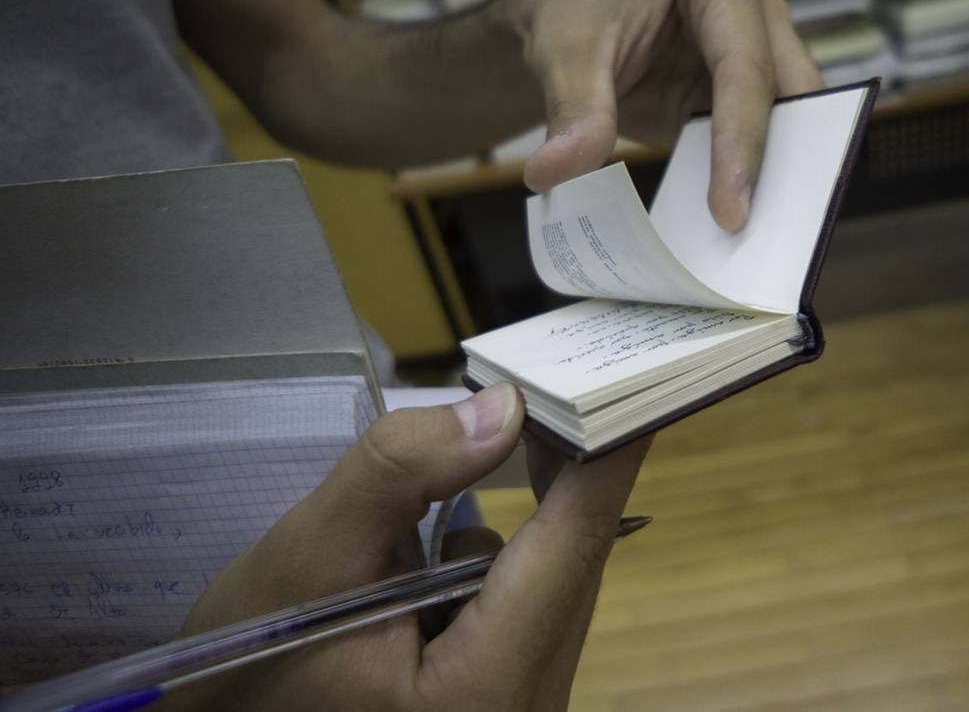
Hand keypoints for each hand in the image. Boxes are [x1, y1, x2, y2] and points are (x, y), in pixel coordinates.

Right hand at [166, 384, 648, 710]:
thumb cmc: (251, 665)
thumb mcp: (308, 557)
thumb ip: (401, 474)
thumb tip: (504, 409)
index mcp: (488, 687)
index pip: (576, 542)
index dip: (604, 452)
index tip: (629, 376)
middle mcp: (525, 705)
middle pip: (573, 565)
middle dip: (558, 472)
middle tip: (544, 388)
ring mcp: (516, 705)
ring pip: (549, 587)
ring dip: (519, 521)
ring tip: (469, 473)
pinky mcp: (500, 699)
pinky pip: (525, 612)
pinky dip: (494, 564)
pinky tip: (430, 562)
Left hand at [503, 0, 824, 230]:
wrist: (573, 34)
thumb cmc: (575, 23)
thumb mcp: (561, 54)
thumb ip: (570, 108)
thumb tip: (557, 172)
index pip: (744, 67)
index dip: (742, 142)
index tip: (730, 211)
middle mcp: (757, 13)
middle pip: (790, 94)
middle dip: (783, 163)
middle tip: (768, 235)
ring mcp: (763, 57)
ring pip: (794, 123)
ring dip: (780, 178)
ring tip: (765, 242)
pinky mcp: (751, 101)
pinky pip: (767, 145)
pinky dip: (755, 183)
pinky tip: (738, 228)